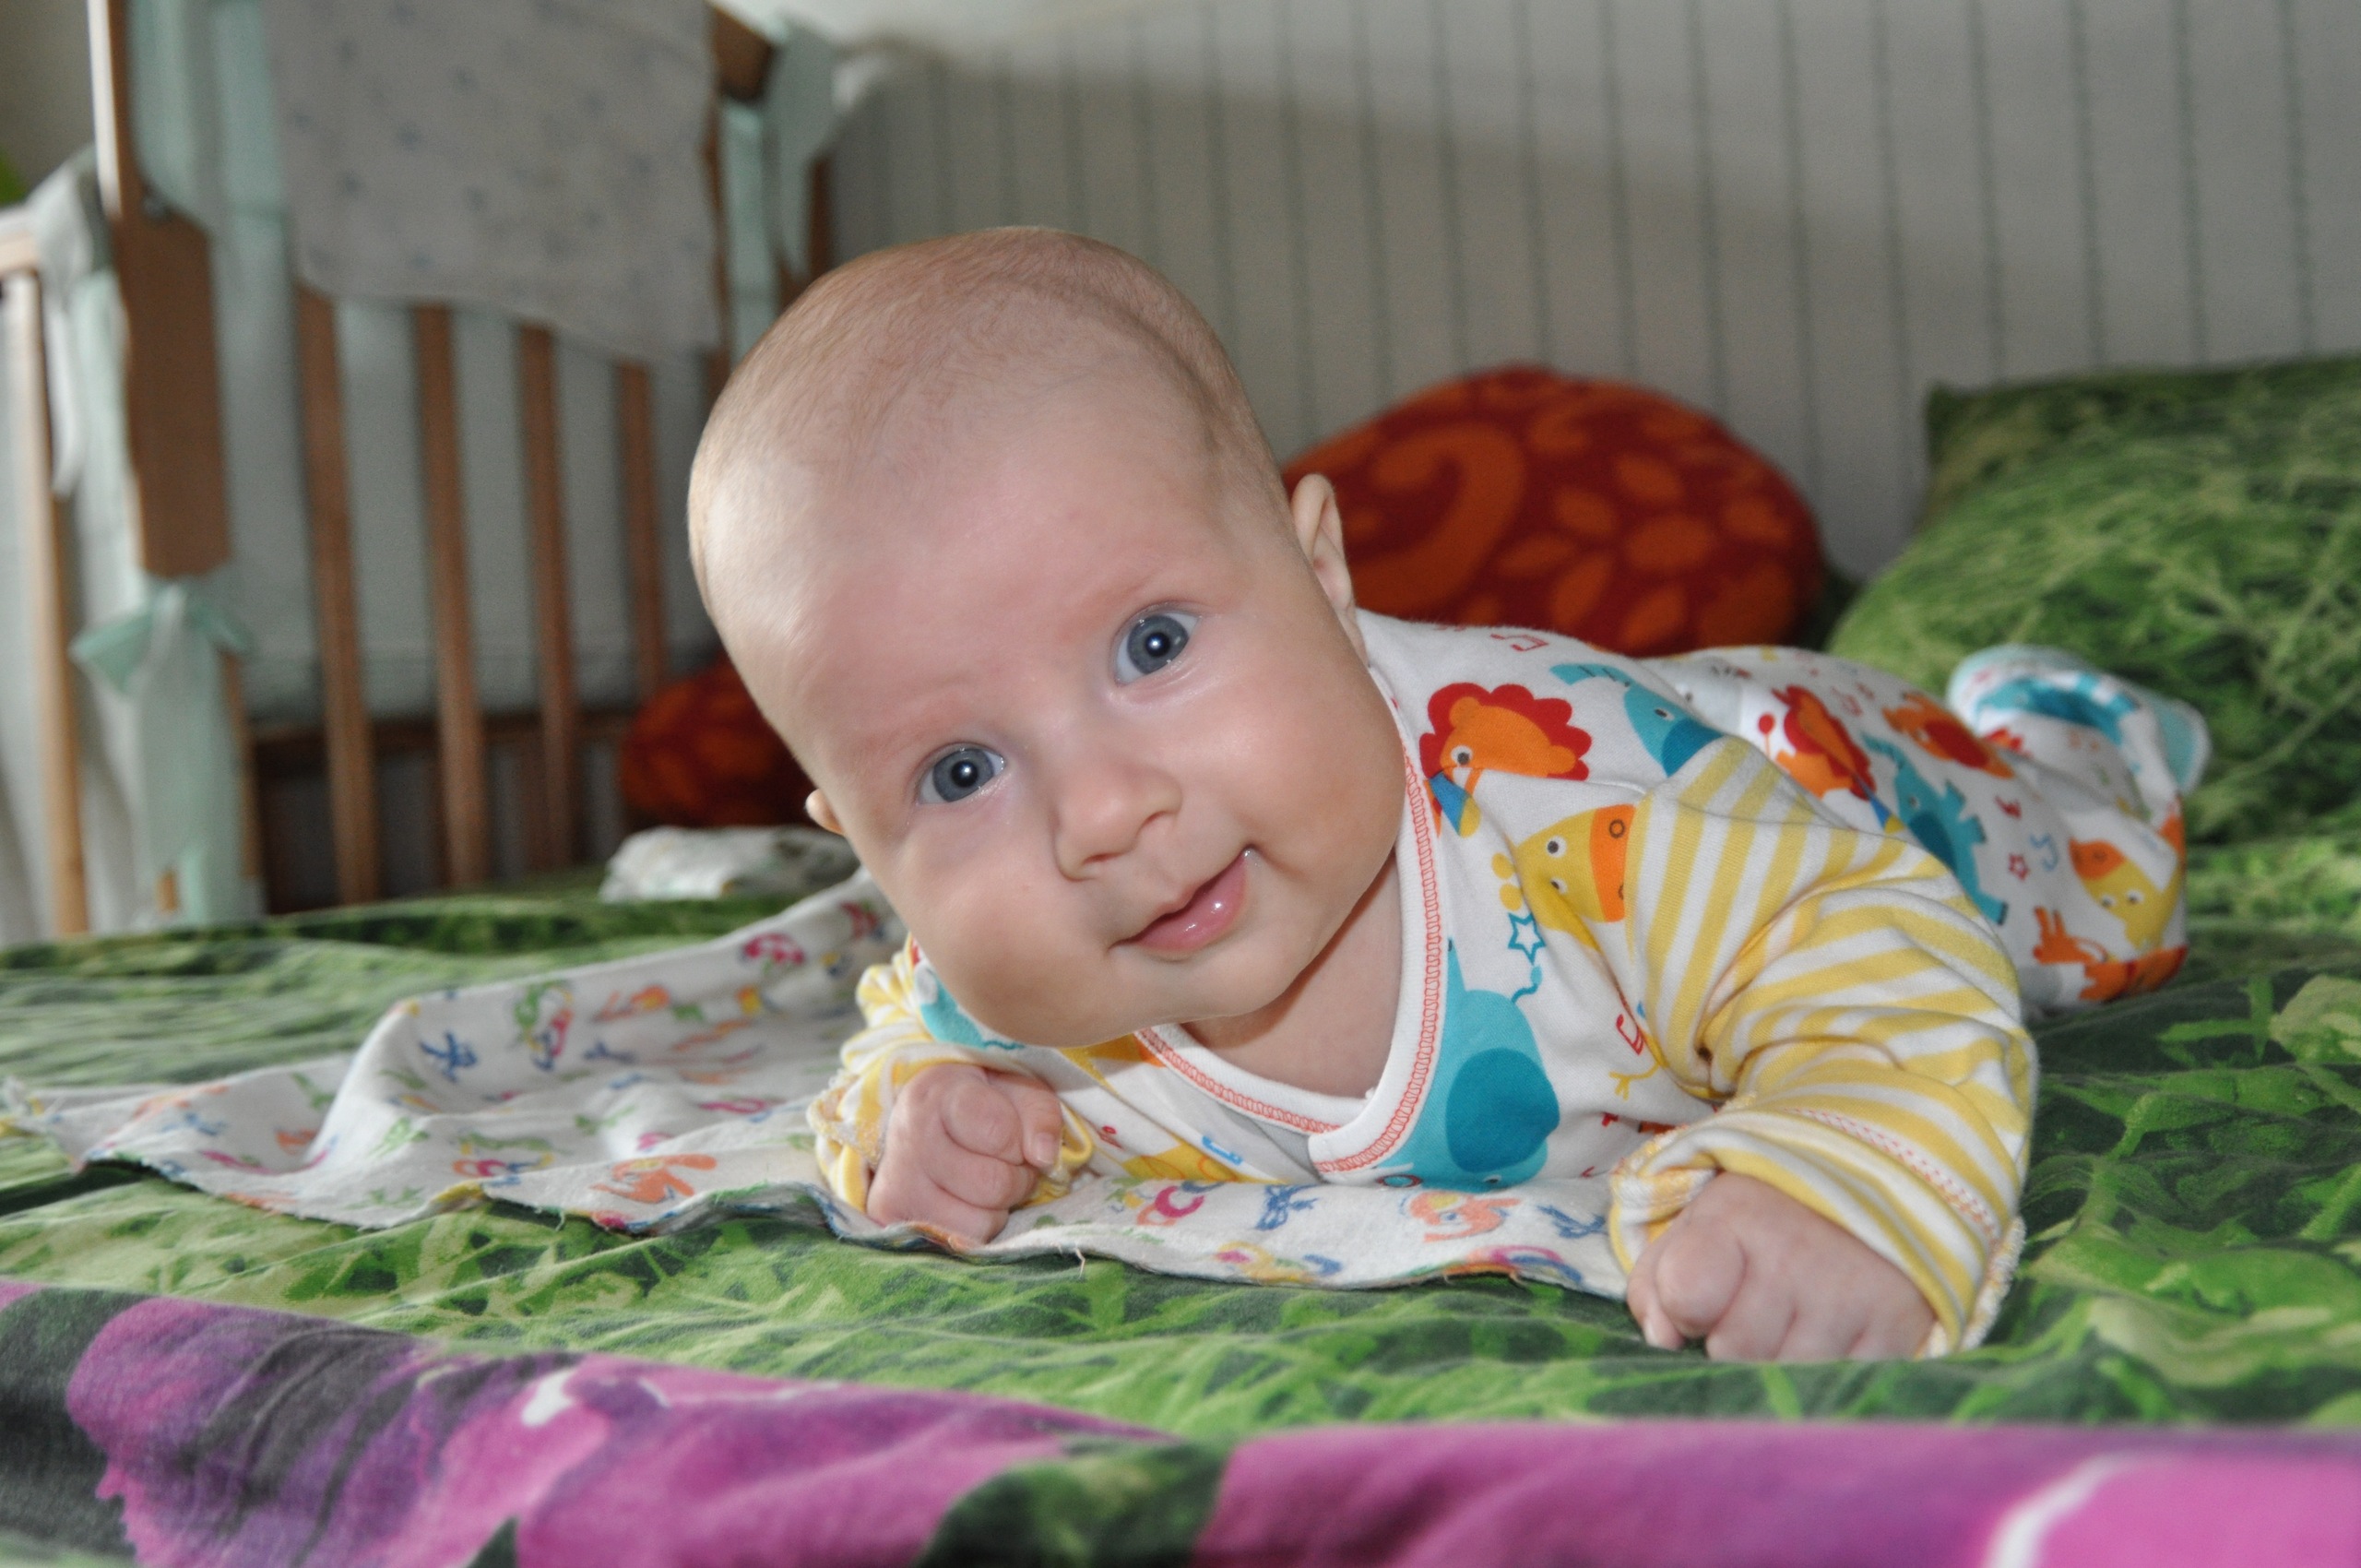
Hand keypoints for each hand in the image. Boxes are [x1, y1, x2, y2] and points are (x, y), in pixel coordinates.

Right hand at [867, 1064, 1065, 1244]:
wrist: (923, 1119)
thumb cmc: (980, 1102)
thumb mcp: (1018, 1090)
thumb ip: (1040, 1114)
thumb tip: (1044, 1157)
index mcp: (939, 1097)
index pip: (999, 1132)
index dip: (1019, 1141)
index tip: (1012, 1134)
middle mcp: (910, 1140)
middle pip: (994, 1186)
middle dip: (1015, 1178)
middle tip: (1006, 1164)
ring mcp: (898, 1183)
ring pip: (978, 1224)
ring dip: (995, 1209)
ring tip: (983, 1183)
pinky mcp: (892, 1219)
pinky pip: (958, 1244)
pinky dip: (974, 1229)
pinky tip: (963, 1202)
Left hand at [1625, 1172, 1934, 1360]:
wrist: (1874, 1194)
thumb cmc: (1766, 1222)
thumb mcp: (1699, 1227)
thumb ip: (1657, 1280)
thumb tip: (1661, 1339)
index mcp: (1735, 1216)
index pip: (1687, 1293)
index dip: (1685, 1310)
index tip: (1701, 1301)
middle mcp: (1796, 1254)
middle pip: (1734, 1350)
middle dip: (1734, 1342)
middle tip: (1758, 1309)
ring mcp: (1850, 1294)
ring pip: (1785, 1376)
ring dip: (1782, 1364)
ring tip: (1795, 1323)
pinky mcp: (1897, 1330)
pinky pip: (1839, 1386)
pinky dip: (1829, 1376)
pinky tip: (1832, 1339)